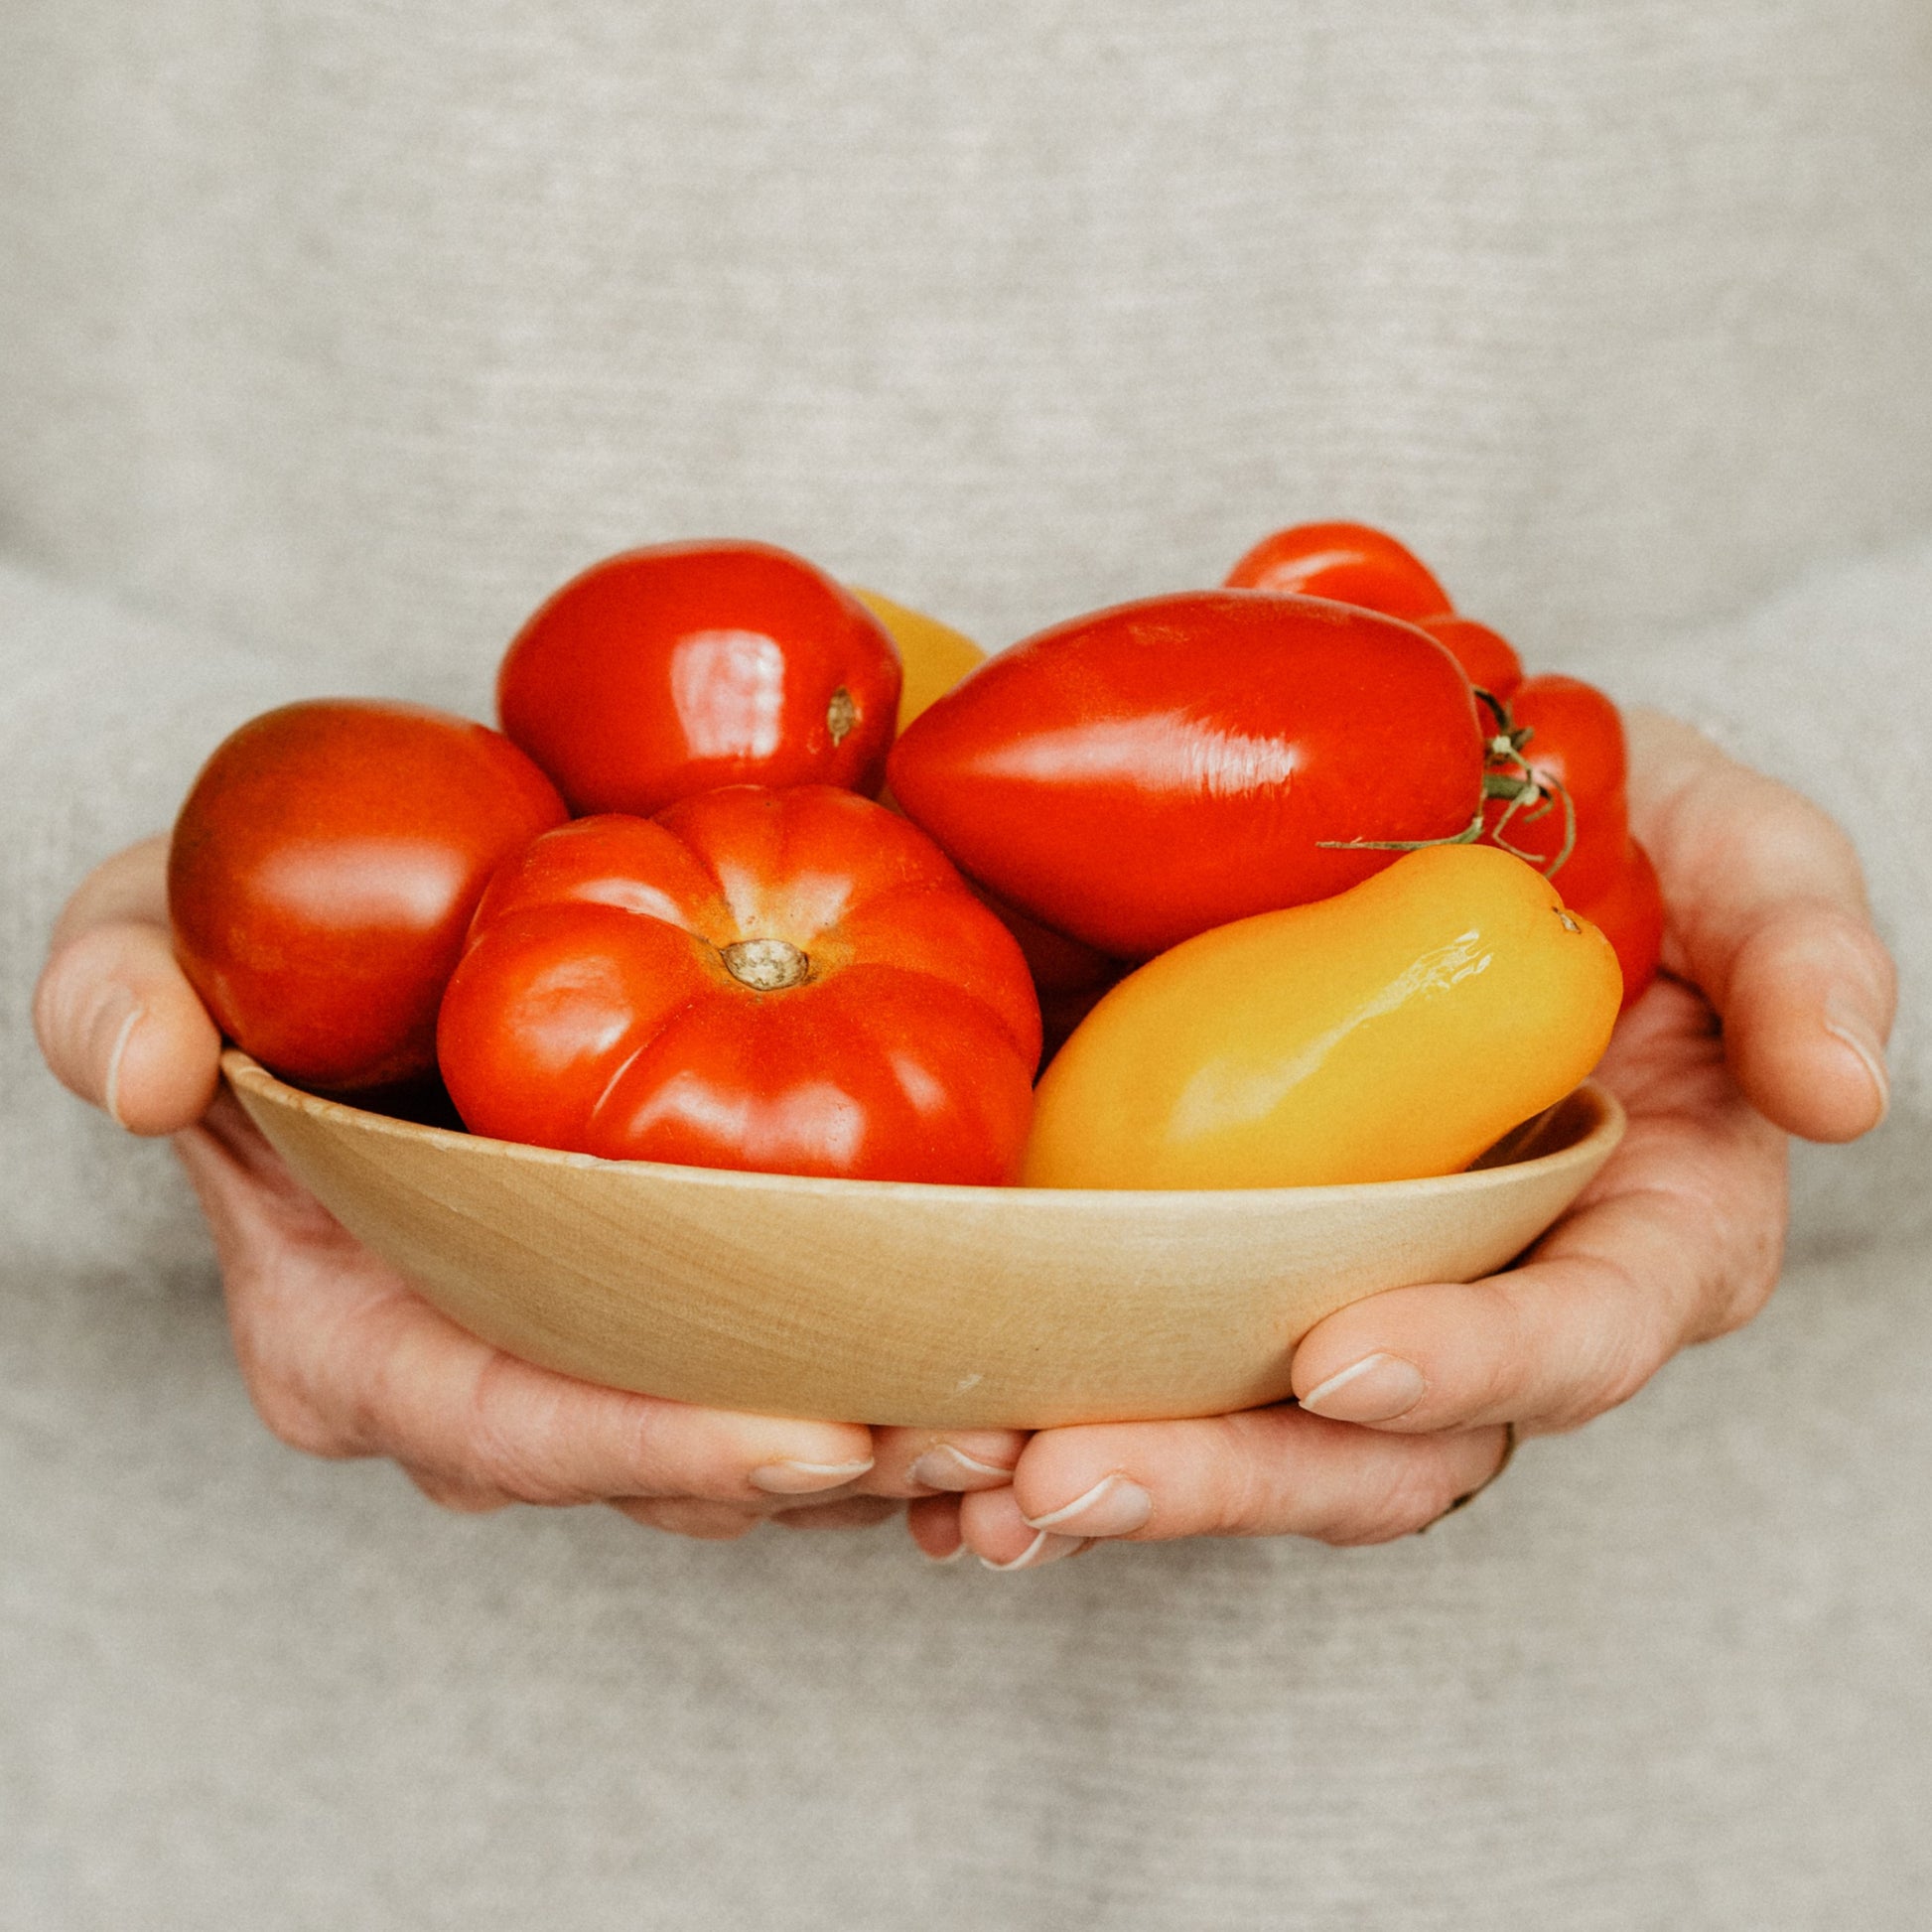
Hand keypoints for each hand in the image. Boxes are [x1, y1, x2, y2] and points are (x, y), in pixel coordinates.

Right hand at [35, 837, 1025, 1539]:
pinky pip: (797, 1360)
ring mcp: (596, 1347)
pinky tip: (1016, 1348)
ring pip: (752, 1434)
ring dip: (889, 1437)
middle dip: (819, 1466)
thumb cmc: (251, 946)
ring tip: (1030, 1409)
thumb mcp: (142, 927)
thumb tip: (148, 1069)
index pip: (507, 1428)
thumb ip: (117, 985)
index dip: (654, 1446)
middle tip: (978, 1438)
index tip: (811, 1437)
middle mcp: (485, 1376)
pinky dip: (899, 1364)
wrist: (372, 930)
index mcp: (357, 1335)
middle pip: (661, 1462)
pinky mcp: (683, 1297)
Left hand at [942, 711, 1896, 1566]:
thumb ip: (1801, 947)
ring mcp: (1336, 1282)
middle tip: (1064, 1483)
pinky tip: (915, 1458)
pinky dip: (1029, 1415)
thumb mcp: (1732, 846)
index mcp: (1626, 1231)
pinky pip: (1130, 1360)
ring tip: (956, 1491)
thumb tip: (1842, 1098)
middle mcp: (1477, 1293)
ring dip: (1099, 1477)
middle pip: (1375, 1447)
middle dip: (1224, 1477)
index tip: (1340, 1359)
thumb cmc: (1612, 825)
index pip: (1575, 1338)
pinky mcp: (1209, 1248)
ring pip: (1236, 1434)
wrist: (1446, 794)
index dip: (1474, 1368)